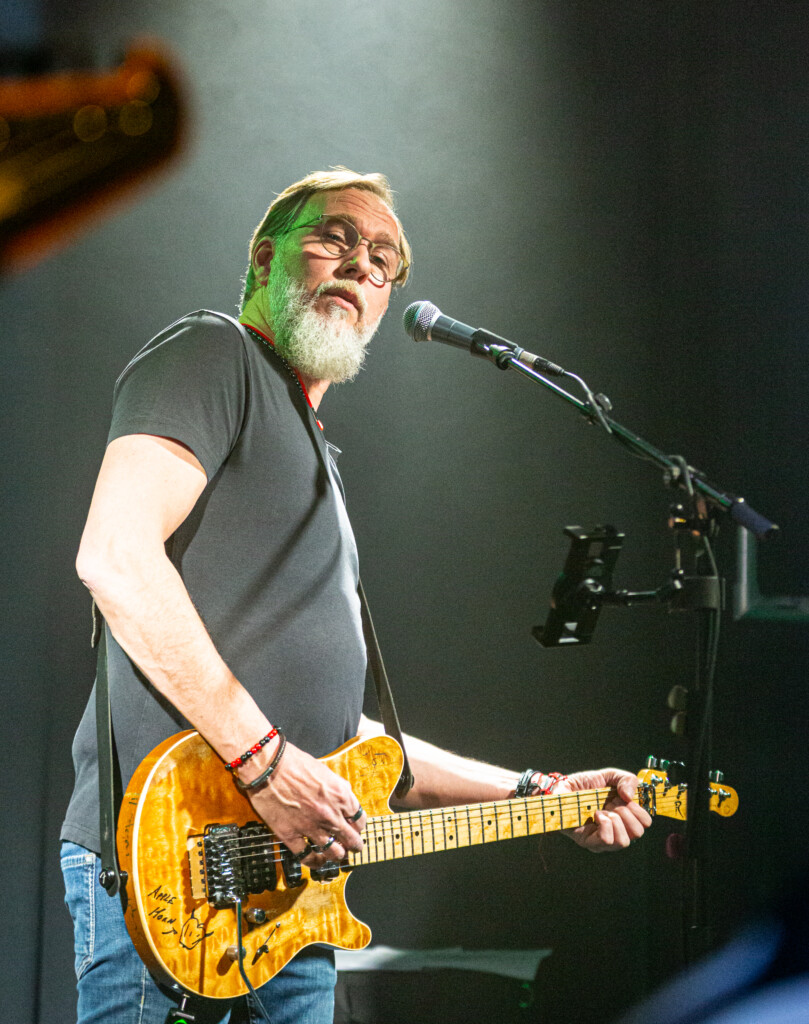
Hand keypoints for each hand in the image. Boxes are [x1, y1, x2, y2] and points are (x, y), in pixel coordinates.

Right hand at [240, 739, 365, 866]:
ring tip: (337, 855)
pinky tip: (317, 860)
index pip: (360, 820)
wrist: (268, 766)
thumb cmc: (294, 763)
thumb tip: (345, 794)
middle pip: (352, 840)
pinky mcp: (291, 835)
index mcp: (340, 796)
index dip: (359, 826)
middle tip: (353, 847)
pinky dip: (315, 861)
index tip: (356, 828)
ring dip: (338, 855)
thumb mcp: (325, 770)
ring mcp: (311, 827)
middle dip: (355, 845)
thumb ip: (337, 786)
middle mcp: (330, 814)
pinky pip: (307, 857)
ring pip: (334, 853)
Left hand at [557, 768, 651, 851]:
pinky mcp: (588, 841)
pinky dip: (604, 824)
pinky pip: (606, 840)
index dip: (637, 808)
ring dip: (615, 821)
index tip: (623, 798)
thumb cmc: (585, 784)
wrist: (562, 786)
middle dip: (626, 813)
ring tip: (603, 810)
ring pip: (623, 841)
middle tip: (611, 804)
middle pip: (638, 833)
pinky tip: (596, 814)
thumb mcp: (608, 776)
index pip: (645, 823)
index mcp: (624, 817)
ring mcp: (602, 839)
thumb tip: (630, 796)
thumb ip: (626, 779)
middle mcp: (616, 831)